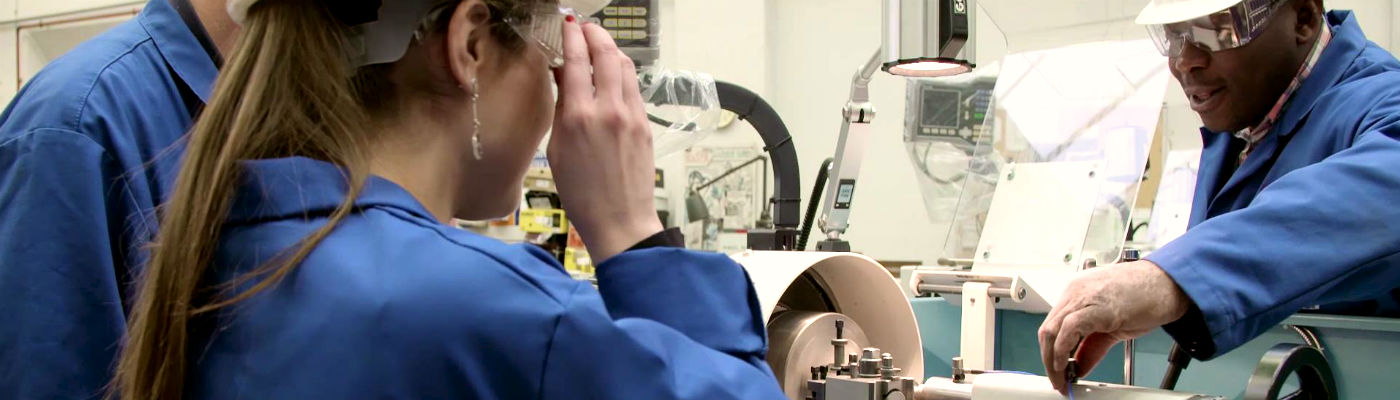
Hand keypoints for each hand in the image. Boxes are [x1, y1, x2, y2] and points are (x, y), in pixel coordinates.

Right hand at [547, 19, 661, 261]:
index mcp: (579, 117)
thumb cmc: (581, 194)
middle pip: (606, 55)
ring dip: (611, 49)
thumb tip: (563, 79)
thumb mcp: (557, 150)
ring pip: (625, 67)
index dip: (571, 36)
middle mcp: (608, 110)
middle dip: (595, 34)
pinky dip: (621, 73)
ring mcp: (631, 116)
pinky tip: (612, 75)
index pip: (575, 61)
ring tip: (599, 45)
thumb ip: (562, 110)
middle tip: (584, 27)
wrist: (620, 221)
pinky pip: (632, 88)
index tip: (567, 22)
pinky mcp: (645, 125)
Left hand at [1038, 260, 1191, 394]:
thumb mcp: (1112, 324)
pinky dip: (1063, 350)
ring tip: (1061, 378)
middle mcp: (1075, 291)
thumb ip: (1092, 345)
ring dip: (1053, 360)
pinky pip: (1068, 329)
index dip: (1051, 351)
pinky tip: (1068, 364)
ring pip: (1052, 331)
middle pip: (1048, 330)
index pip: (1053, 325)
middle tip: (1057, 380)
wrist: (1170, 283)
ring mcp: (1083, 296)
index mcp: (1077, 292)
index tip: (1057, 369)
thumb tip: (1080, 365)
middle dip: (1049, 359)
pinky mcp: (1096, 305)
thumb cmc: (1147, 296)